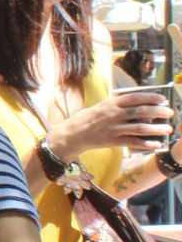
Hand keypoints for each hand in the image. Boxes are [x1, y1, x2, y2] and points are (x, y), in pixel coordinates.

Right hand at [49, 91, 172, 159]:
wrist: (71, 135)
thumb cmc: (86, 119)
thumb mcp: (100, 106)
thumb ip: (117, 105)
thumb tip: (138, 106)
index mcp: (110, 103)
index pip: (135, 98)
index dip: (151, 97)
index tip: (163, 99)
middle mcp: (113, 115)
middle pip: (141, 111)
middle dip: (159, 111)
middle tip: (170, 113)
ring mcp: (113, 128)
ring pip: (140, 127)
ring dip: (156, 128)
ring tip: (168, 129)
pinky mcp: (112, 141)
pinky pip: (132, 142)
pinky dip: (145, 143)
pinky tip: (156, 144)